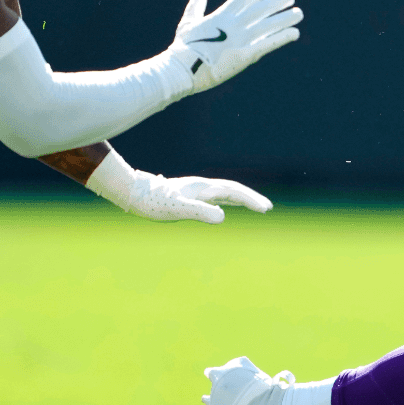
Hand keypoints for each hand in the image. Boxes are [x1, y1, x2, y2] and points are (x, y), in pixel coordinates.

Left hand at [121, 172, 272, 223]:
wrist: (136, 193)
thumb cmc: (155, 202)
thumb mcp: (177, 209)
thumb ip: (199, 212)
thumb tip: (223, 217)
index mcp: (204, 188)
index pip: (234, 192)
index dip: (251, 200)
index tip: (265, 209)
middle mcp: (203, 186)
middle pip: (234, 189)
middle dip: (251, 198)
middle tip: (267, 208)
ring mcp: (197, 190)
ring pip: (226, 191)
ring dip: (242, 198)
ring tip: (256, 206)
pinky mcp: (191, 195)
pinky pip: (216, 196)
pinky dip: (229, 200)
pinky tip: (227, 206)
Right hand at [168, 0, 302, 93]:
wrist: (181, 70)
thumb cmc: (183, 47)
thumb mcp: (188, 22)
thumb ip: (196, 6)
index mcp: (220, 16)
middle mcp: (233, 25)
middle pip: (260, 9)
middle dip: (276, 2)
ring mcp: (239, 40)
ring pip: (267, 25)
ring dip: (284, 18)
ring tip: (299, 13)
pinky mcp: (244, 56)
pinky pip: (267, 44)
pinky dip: (282, 38)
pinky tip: (295, 33)